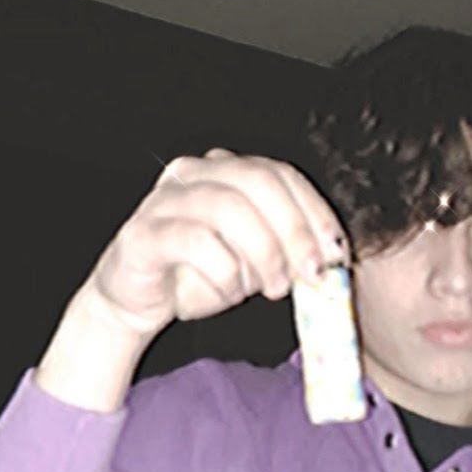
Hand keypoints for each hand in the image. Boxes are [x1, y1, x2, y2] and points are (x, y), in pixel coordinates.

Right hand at [84, 148, 349, 336]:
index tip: (336, 252)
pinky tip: (229, 293)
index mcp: (225, 169)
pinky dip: (224, 272)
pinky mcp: (143, 233)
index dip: (315, 211)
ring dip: (263, 253)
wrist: (135, 302)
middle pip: (259, 181)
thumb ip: (287, 250)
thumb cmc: (199, 275)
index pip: (281, 174)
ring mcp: (165, 199)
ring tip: (274, 288)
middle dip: (295, 230)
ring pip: (229, 208)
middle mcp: (194, 173)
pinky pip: (196, 242)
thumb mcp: (255, 261)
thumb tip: (331, 259)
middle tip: (311, 274)